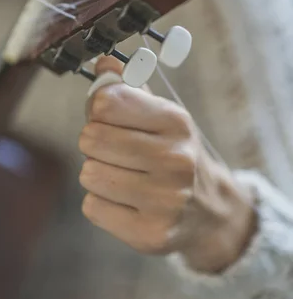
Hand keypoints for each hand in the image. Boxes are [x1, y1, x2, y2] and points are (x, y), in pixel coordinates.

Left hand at [79, 57, 256, 272]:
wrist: (210, 210)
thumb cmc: (175, 152)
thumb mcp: (162, 114)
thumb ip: (129, 86)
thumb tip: (102, 64)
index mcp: (176, 122)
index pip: (107, 103)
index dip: (98, 107)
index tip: (107, 113)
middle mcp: (174, 160)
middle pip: (91, 138)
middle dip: (94, 141)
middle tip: (112, 147)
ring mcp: (164, 201)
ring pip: (89, 174)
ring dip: (97, 172)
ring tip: (122, 174)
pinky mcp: (150, 234)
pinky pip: (93, 207)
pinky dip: (101, 202)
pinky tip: (125, 200)